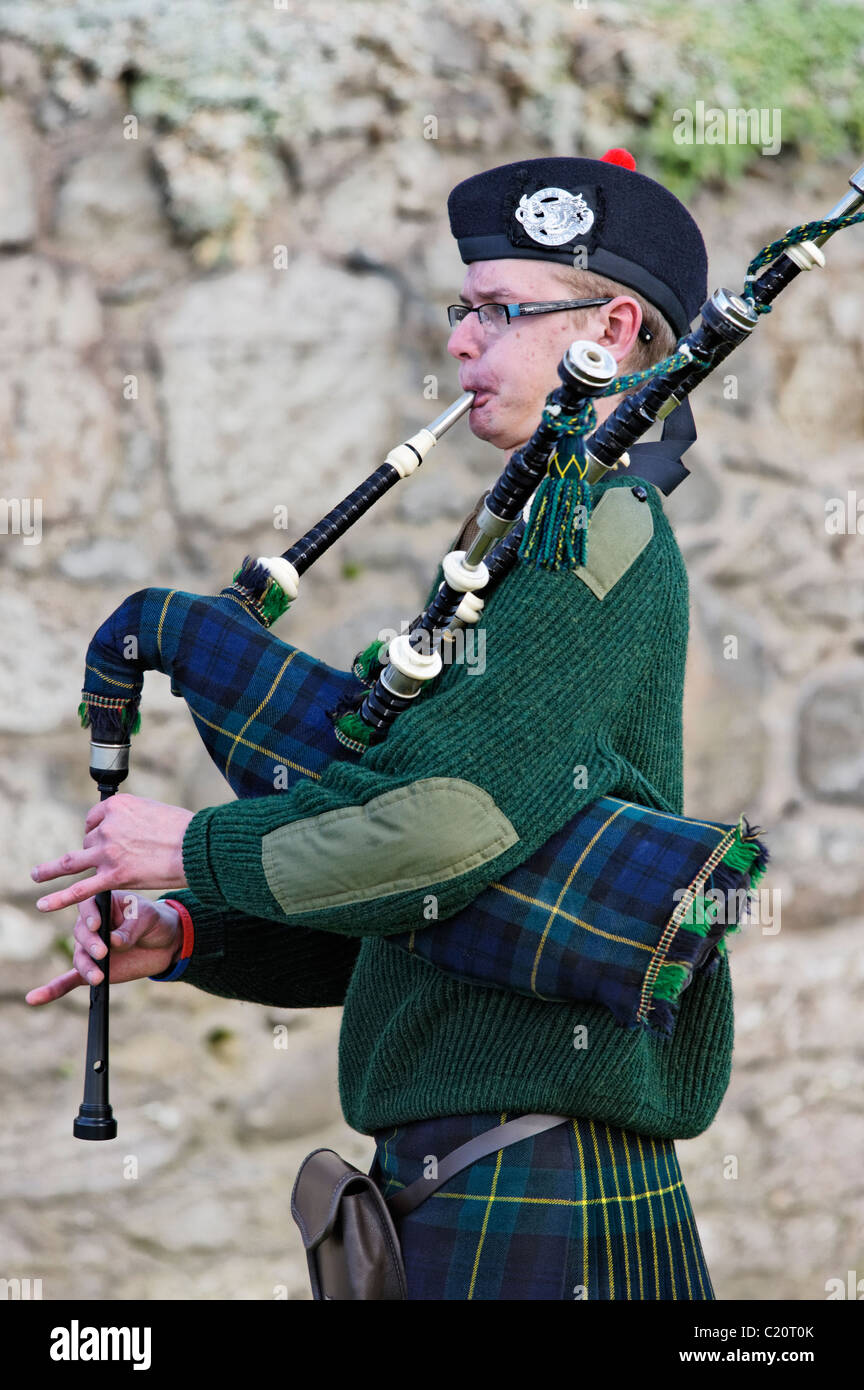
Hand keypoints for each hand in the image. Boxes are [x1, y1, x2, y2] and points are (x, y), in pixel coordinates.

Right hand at [25, 892, 181, 1004]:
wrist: (163, 942)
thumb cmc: (152, 921)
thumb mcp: (147, 917)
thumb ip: (130, 928)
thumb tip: (114, 941)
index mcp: (101, 904)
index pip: (88, 906)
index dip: (90, 916)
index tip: (97, 925)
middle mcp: (89, 926)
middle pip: (81, 934)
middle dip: (91, 944)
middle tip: (103, 952)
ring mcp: (88, 949)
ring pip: (79, 958)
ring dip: (86, 968)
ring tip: (98, 977)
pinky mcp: (91, 969)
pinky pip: (67, 980)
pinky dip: (51, 990)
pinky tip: (34, 998)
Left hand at [30, 794, 193, 912]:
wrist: (198, 847)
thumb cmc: (185, 829)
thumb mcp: (154, 811)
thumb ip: (134, 819)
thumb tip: (128, 830)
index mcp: (117, 806)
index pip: (94, 820)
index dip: (99, 831)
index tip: (108, 839)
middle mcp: (107, 827)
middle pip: (87, 841)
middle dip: (94, 851)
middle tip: (113, 859)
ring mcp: (108, 852)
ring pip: (71, 862)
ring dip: (50, 870)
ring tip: (36, 875)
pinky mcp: (114, 876)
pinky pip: (81, 890)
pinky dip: (60, 898)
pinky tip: (44, 904)